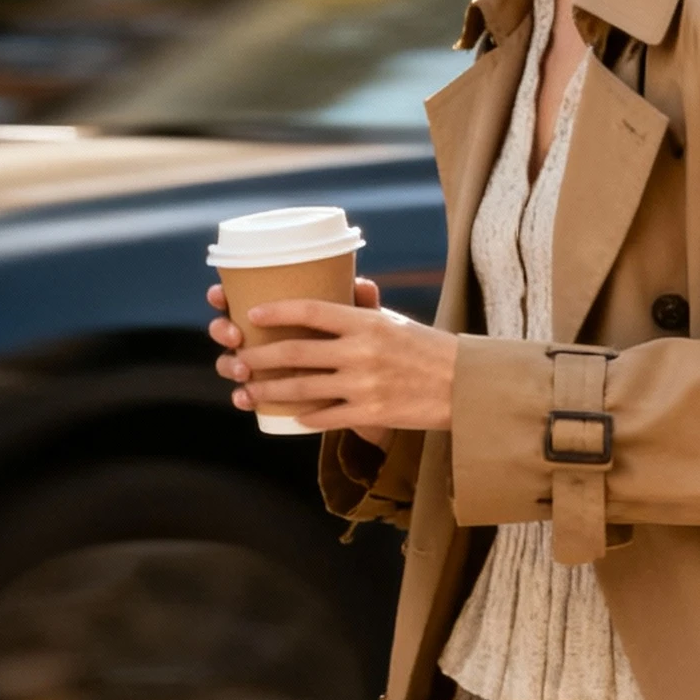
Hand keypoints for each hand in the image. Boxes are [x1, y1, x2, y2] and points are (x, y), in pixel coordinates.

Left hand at [207, 277, 454, 440]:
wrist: (463, 385)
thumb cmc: (428, 349)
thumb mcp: (396, 321)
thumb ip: (366, 307)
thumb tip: (352, 282)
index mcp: (366, 323)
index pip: (311, 311)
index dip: (276, 312)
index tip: (252, 314)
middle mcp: (360, 351)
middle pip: (295, 352)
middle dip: (258, 357)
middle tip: (236, 360)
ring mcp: (363, 384)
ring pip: (302, 388)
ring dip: (269, 390)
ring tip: (248, 391)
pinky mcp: (371, 412)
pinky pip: (326, 416)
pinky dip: (305, 416)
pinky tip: (291, 416)